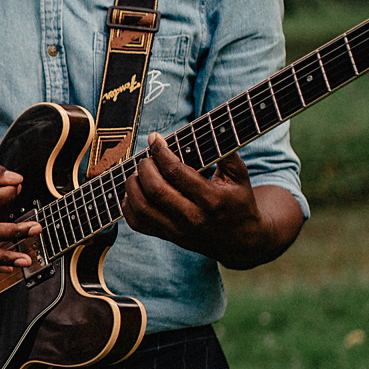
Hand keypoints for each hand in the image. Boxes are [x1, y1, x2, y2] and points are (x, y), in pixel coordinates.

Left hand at [120, 133, 292, 267]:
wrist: (240, 240)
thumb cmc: (238, 200)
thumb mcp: (240, 176)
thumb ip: (226, 153)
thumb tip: (209, 128)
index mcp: (211, 200)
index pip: (176, 172)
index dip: (161, 152)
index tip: (155, 138)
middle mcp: (192, 217)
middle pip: (155, 190)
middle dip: (144, 168)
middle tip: (146, 158)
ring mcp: (177, 231)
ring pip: (142, 208)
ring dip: (132, 185)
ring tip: (138, 172)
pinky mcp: (168, 237)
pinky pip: (137, 223)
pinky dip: (127, 205)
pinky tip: (133, 191)